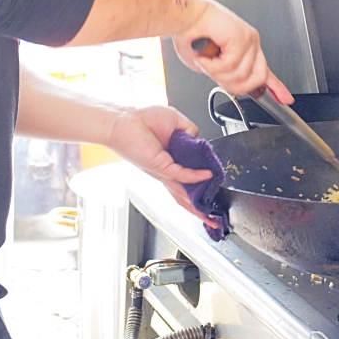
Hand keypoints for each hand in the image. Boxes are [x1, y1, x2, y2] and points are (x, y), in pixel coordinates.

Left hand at [106, 105, 219, 227]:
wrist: (123, 120)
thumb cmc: (143, 120)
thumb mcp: (176, 122)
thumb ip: (191, 132)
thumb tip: (199, 142)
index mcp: (172, 160)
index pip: (190, 178)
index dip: (202, 185)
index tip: (215, 188)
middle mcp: (168, 170)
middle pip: (186, 195)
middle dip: (200, 209)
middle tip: (213, 219)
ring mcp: (164, 170)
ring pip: (183, 192)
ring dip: (198, 204)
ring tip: (211, 214)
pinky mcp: (160, 166)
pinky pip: (181, 173)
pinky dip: (194, 176)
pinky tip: (206, 176)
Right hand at [171, 0, 293, 103]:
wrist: (184, 16)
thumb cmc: (191, 35)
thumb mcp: (209, 65)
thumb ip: (225, 76)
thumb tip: (232, 86)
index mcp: (246, 51)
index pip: (267, 72)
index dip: (276, 88)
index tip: (286, 99)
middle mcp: (251, 44)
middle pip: (256, 80)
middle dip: (231, 83)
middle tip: (212, 72)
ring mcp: (249, 40)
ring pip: (241, 76)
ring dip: (216, 73)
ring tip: (205, 59)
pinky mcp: (242, 37)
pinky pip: (231, 65)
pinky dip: (212, 65)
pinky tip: (205, 55)